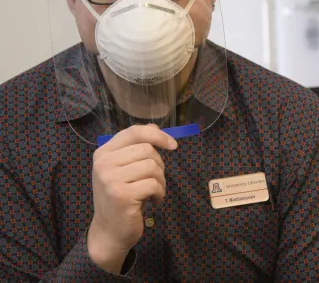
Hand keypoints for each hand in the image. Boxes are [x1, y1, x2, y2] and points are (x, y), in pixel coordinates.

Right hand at [87, 124, 177, 273]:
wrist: (110, 231)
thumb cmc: (122, 197)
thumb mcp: (125, 169)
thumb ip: (136, 148)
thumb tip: (154, 127)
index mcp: (103, 153)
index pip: (134, 132)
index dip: (157, 135)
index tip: (173, 145)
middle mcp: (104, 163)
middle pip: (147, 149)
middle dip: (159, 165)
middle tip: (154, 181)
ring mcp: (111, 179)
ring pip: (152, 166)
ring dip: (160, 181)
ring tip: (154, 192)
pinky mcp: (122, 195)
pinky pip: (154, 184)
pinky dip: (160, 193)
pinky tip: (153, 201)